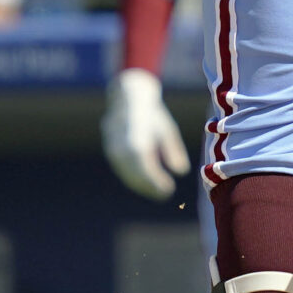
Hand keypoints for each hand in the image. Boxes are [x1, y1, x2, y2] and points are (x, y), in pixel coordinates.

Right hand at [102, 68, 188, 198]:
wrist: (129, 98)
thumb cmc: (153, 115)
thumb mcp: (168, 129)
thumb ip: (173, 150)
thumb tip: (182, 171)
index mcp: (138, 138)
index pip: (145, 167)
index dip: (156, 181)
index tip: (169, 189)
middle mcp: (122, 145)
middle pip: (135, 173)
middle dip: (150, 187)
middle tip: (165, 194)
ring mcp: (113, 148)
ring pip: (127, 174)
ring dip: (142, 185)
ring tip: (158, 191)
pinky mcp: (111, 151)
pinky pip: (122, 170)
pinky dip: (134, 179)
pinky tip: (146, 184)